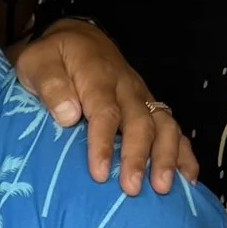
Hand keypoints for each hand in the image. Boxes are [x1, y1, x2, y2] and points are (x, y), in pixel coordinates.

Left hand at [12, 22, 197, 194]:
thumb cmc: (52, 57)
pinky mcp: (149, 106)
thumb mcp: (38, 62)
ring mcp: (142, 97)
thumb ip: (51, 85)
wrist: (78, 39)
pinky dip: (183, 152)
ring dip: (166, 157)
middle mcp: (126, 87)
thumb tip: (68, 115)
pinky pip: (172, 127)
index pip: (105, 111)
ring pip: (163, 125)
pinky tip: (188, 178)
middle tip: (132, 188)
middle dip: (138, 157)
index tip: (100, 173)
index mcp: (98, 76)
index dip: (104, 143)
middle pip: (139, 122)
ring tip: (164, 188)